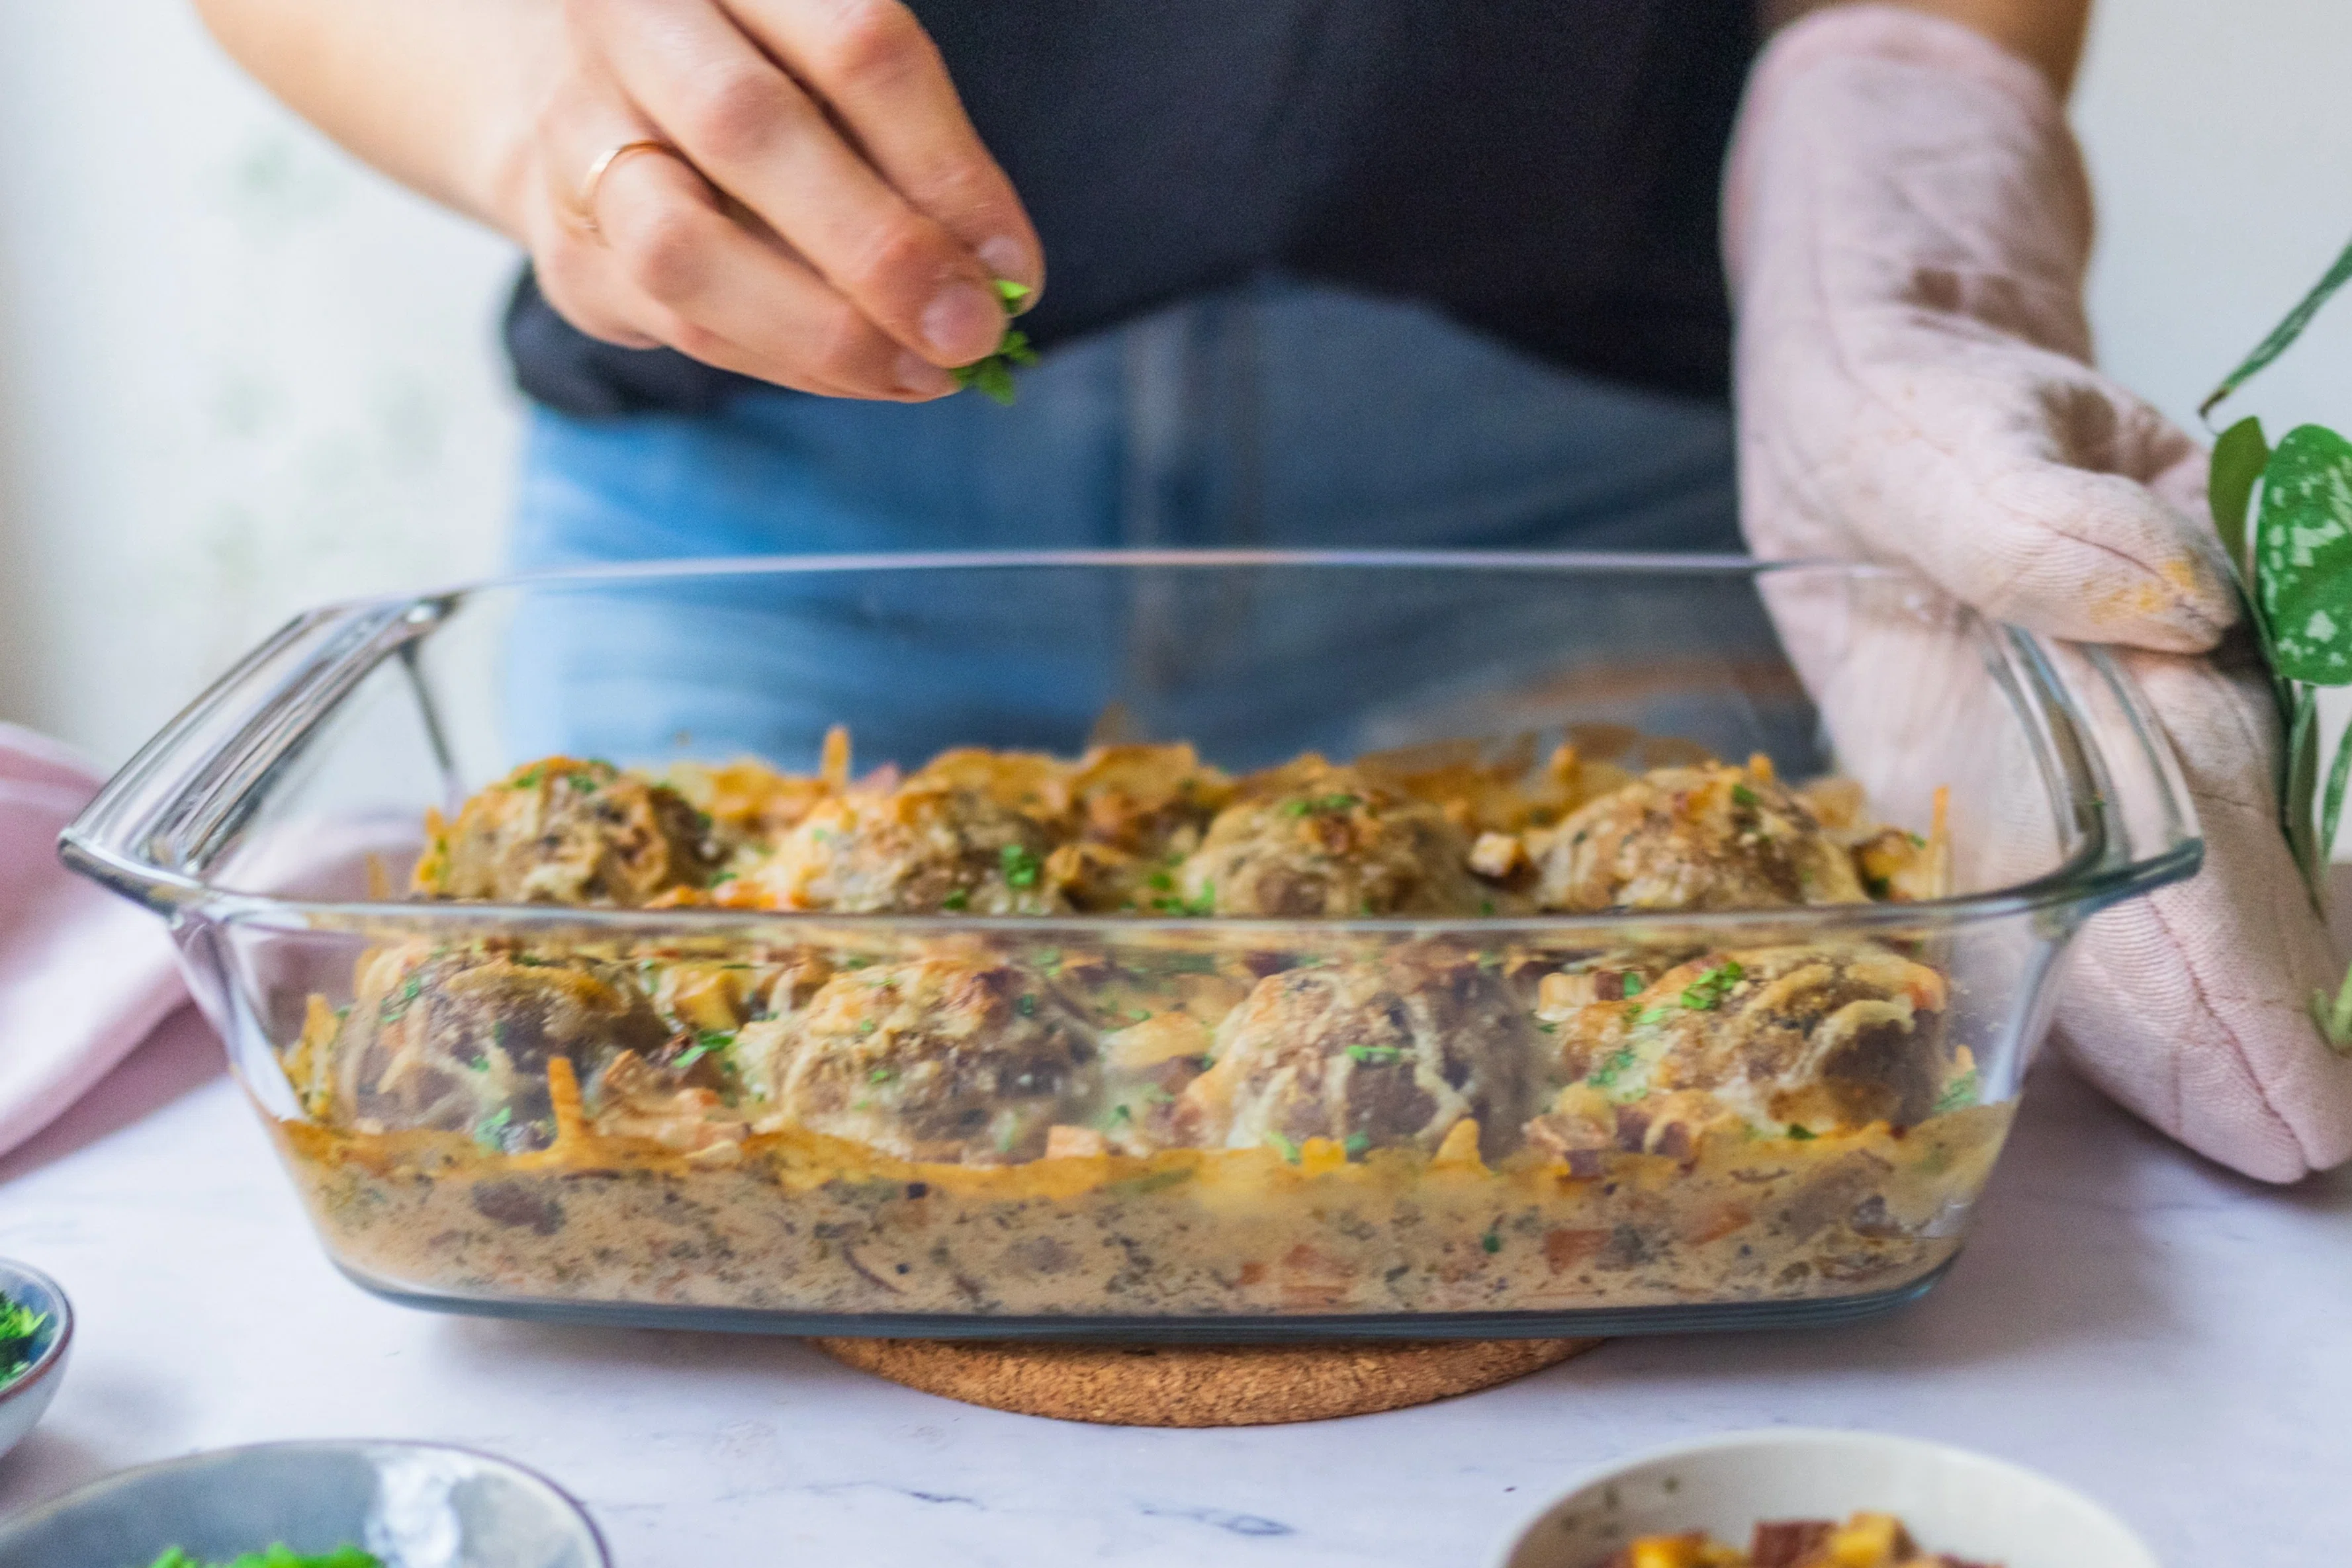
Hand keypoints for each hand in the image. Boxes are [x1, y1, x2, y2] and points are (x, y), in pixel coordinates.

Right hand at [502, 0, 1042, 400]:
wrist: (570, 91)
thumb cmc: (751, 77)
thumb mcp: (831, 72)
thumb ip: (909, 148)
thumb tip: (1003, 273)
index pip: (854, 43)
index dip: (946, 164)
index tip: (1014, 264)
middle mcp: (631, 24)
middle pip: (749, 128)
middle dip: (879, 250)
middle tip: (972, 330)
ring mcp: (574, 135)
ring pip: (681, 247)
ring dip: (822, 330)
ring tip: (920, 372)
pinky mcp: (562, 248)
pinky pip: (673, 323)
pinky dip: (785, 360)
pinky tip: (862, 373)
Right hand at [1727, 6, 2351, 1179]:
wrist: (1903, 267)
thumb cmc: (1862, 356)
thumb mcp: (1895, 420)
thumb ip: (2003, 517)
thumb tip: (2160, 610)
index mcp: (1925, 726)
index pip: (2060, 890)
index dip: (2169, 1016)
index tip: (2275, 1113)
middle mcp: (2026, 738)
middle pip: (2157, 900)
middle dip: (2240, 1024)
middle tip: (2321, 1136)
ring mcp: (2110, 692)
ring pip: (2224, 835)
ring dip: (2288, 928)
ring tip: (2333, 1037)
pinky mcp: (2178, 639)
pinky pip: (2267, 735)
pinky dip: (2320, 798)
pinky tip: (2340, 853)